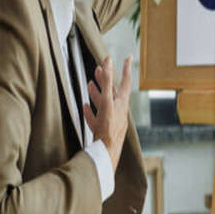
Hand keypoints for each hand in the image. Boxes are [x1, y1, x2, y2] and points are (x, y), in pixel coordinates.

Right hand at [84, 54, 131, 172]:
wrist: (105, 156)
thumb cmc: (108, 130)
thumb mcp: (107, 102)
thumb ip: (106, 81)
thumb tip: (107, 60)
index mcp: (122, 104)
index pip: (125, 81)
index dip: (126, 67)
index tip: (129, 57)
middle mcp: (119, 112)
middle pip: (112, 92)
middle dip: (105, 79)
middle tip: (99, 69)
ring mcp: (112, 122)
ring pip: (104, 104)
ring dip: (97, 94)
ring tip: (89, 85)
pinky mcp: (104, 132)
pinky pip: (97, 119)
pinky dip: (92, 112)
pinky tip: (85, 108)